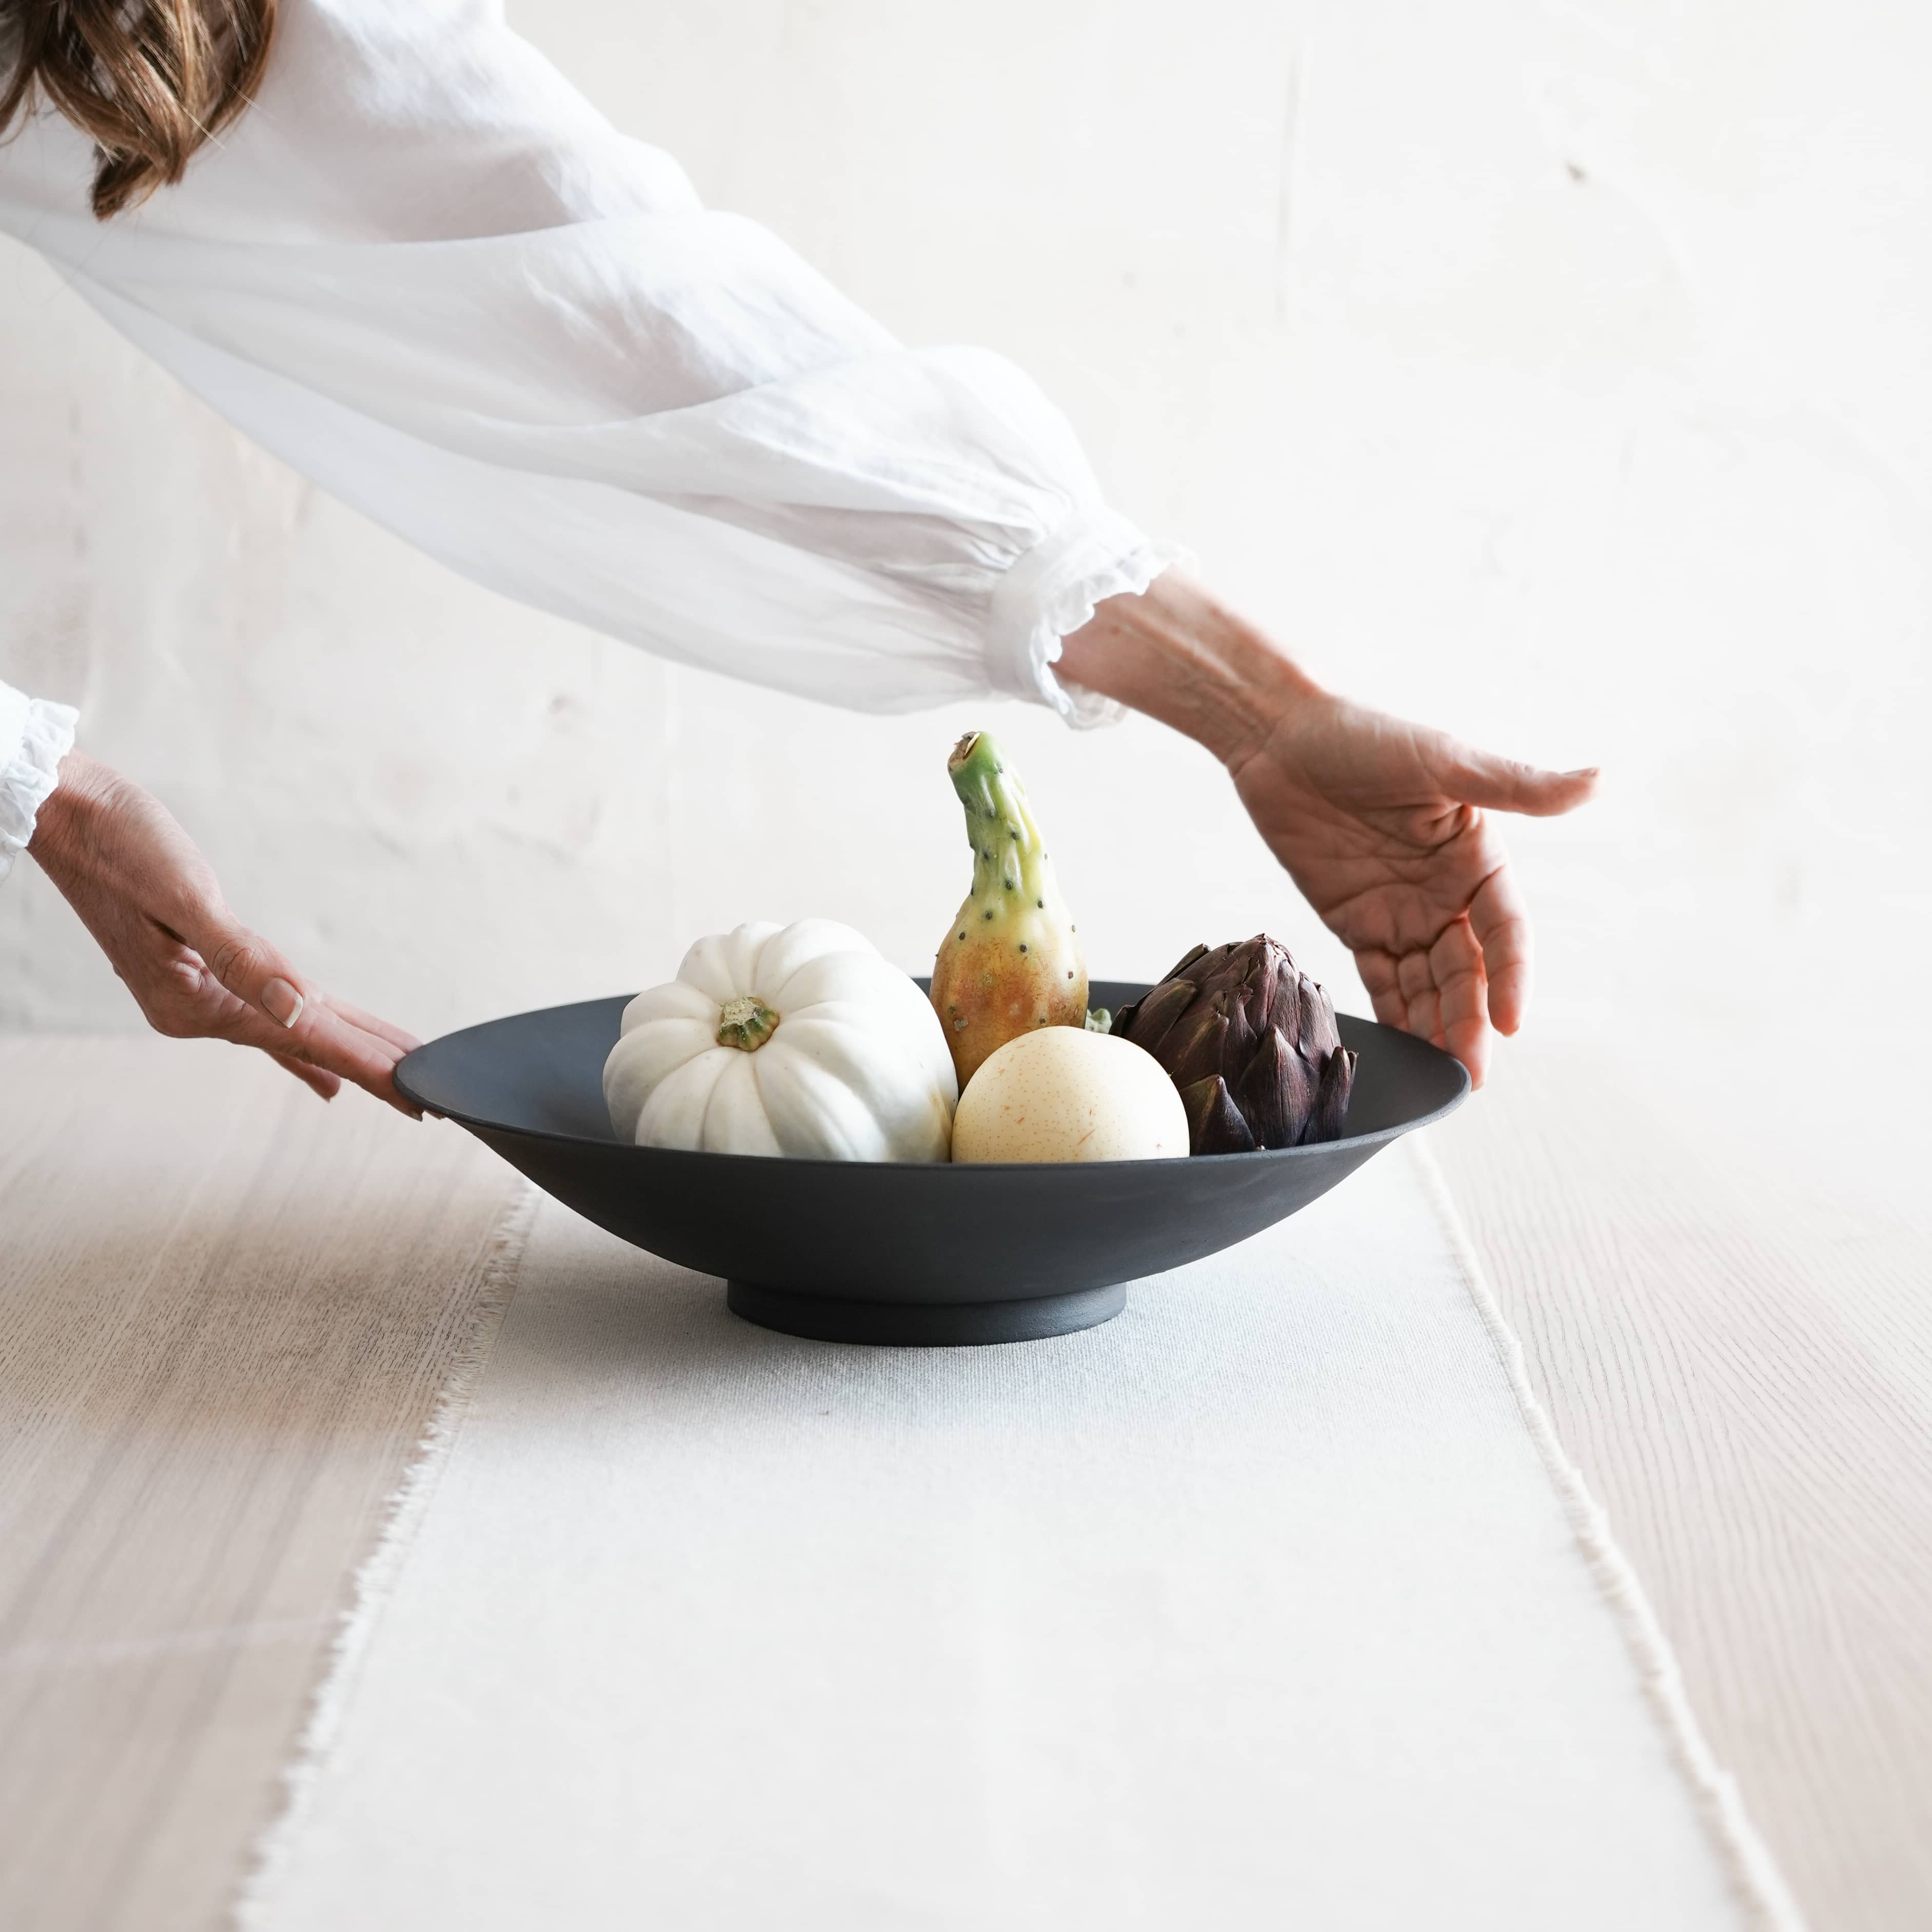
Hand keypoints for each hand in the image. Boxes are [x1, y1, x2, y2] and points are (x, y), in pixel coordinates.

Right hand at [27, 752, 421, 1111]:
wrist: (66, 814)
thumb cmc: (118, 843)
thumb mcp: (185, 897)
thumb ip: (242, 959)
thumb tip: (297, 1009)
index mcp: (195, 1000)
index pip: (302, 1038)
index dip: (366, 1065)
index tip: (415, 1095)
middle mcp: (196, 1009)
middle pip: (305, 1042)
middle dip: (370, 1067)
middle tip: (429, 1100)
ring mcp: (196, 994)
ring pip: (292, 1028)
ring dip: (345, 1051)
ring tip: (395, 1078)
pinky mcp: (200, 973)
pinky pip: (266, 1016)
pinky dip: (302, 1041)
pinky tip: (324, 1075)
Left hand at [1057, 573, 1597, 1084]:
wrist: (1279, 739)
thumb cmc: (1365, 737)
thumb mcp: (1442, 762)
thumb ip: (1514, 784)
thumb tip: (1597, 781)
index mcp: (1478, 856)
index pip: (1505, 930)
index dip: (1511, 976)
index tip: (1510, 1023)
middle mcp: (1447, 892)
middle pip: (1469, 970)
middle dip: (1471, 1022)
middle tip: (1471, 1074)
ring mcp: (1403, 912)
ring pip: (1429, 985)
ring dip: (1437, 1030)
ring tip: (1441, 1078)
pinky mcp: (1358, 924)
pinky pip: (1383, 981)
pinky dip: (1395, 1017)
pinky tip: (1403, 1055)